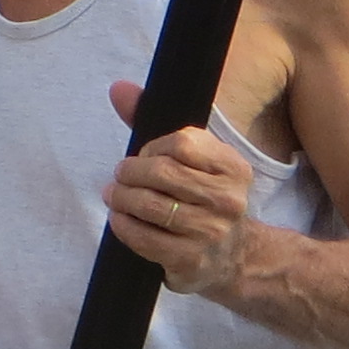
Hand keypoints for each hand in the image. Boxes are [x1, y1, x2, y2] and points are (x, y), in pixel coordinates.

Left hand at [103, 78, 259, 301]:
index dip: (153, 148)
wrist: (234, 257)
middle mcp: (227, 199)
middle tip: (120, 176)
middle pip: (162, 173)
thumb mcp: (191, 159)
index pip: (181, 143)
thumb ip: (152, 120)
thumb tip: (118, 88)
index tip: (145, 155)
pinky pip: (144, 238)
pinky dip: (124, 225)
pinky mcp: (191, 260)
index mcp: (233, 167)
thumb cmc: (202, 197)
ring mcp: (210, 232)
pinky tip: (120, 219)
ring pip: (150, 206)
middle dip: (130, 173)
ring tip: (114, 196)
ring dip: (121, 198)